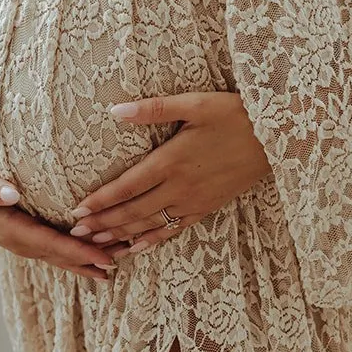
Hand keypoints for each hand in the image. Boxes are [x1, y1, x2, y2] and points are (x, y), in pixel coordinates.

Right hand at [0, 153, 118, 281]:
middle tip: (119, 261)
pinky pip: (55, 242)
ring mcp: (22, 236)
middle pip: (56, 253)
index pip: (45, 243)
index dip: (73, 250)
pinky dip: (76, 249)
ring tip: (116, 261)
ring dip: (85, 258)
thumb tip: (11, 194)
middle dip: (87, 259)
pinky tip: (96, 251)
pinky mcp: (28, 230)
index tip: (100, 256)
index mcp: (4, 228)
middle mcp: (16, 238)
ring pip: (58, 252)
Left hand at [67, 91, 271, 258]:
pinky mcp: (207, 207)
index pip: (127, 186)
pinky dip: (152, 240)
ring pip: (150, 224)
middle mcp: (179, 186)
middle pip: (133, 211)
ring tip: (96, 244)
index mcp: (172, 160)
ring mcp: (194, 201)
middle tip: (76, 234)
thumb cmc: (235, 114)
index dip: (101, 200)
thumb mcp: (196, 103)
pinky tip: (136, 247)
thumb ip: (154, 108)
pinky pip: (174, 230)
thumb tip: (116, 109)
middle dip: (103, 223)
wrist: (275, 138)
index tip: (77, 210)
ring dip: (121, 235)